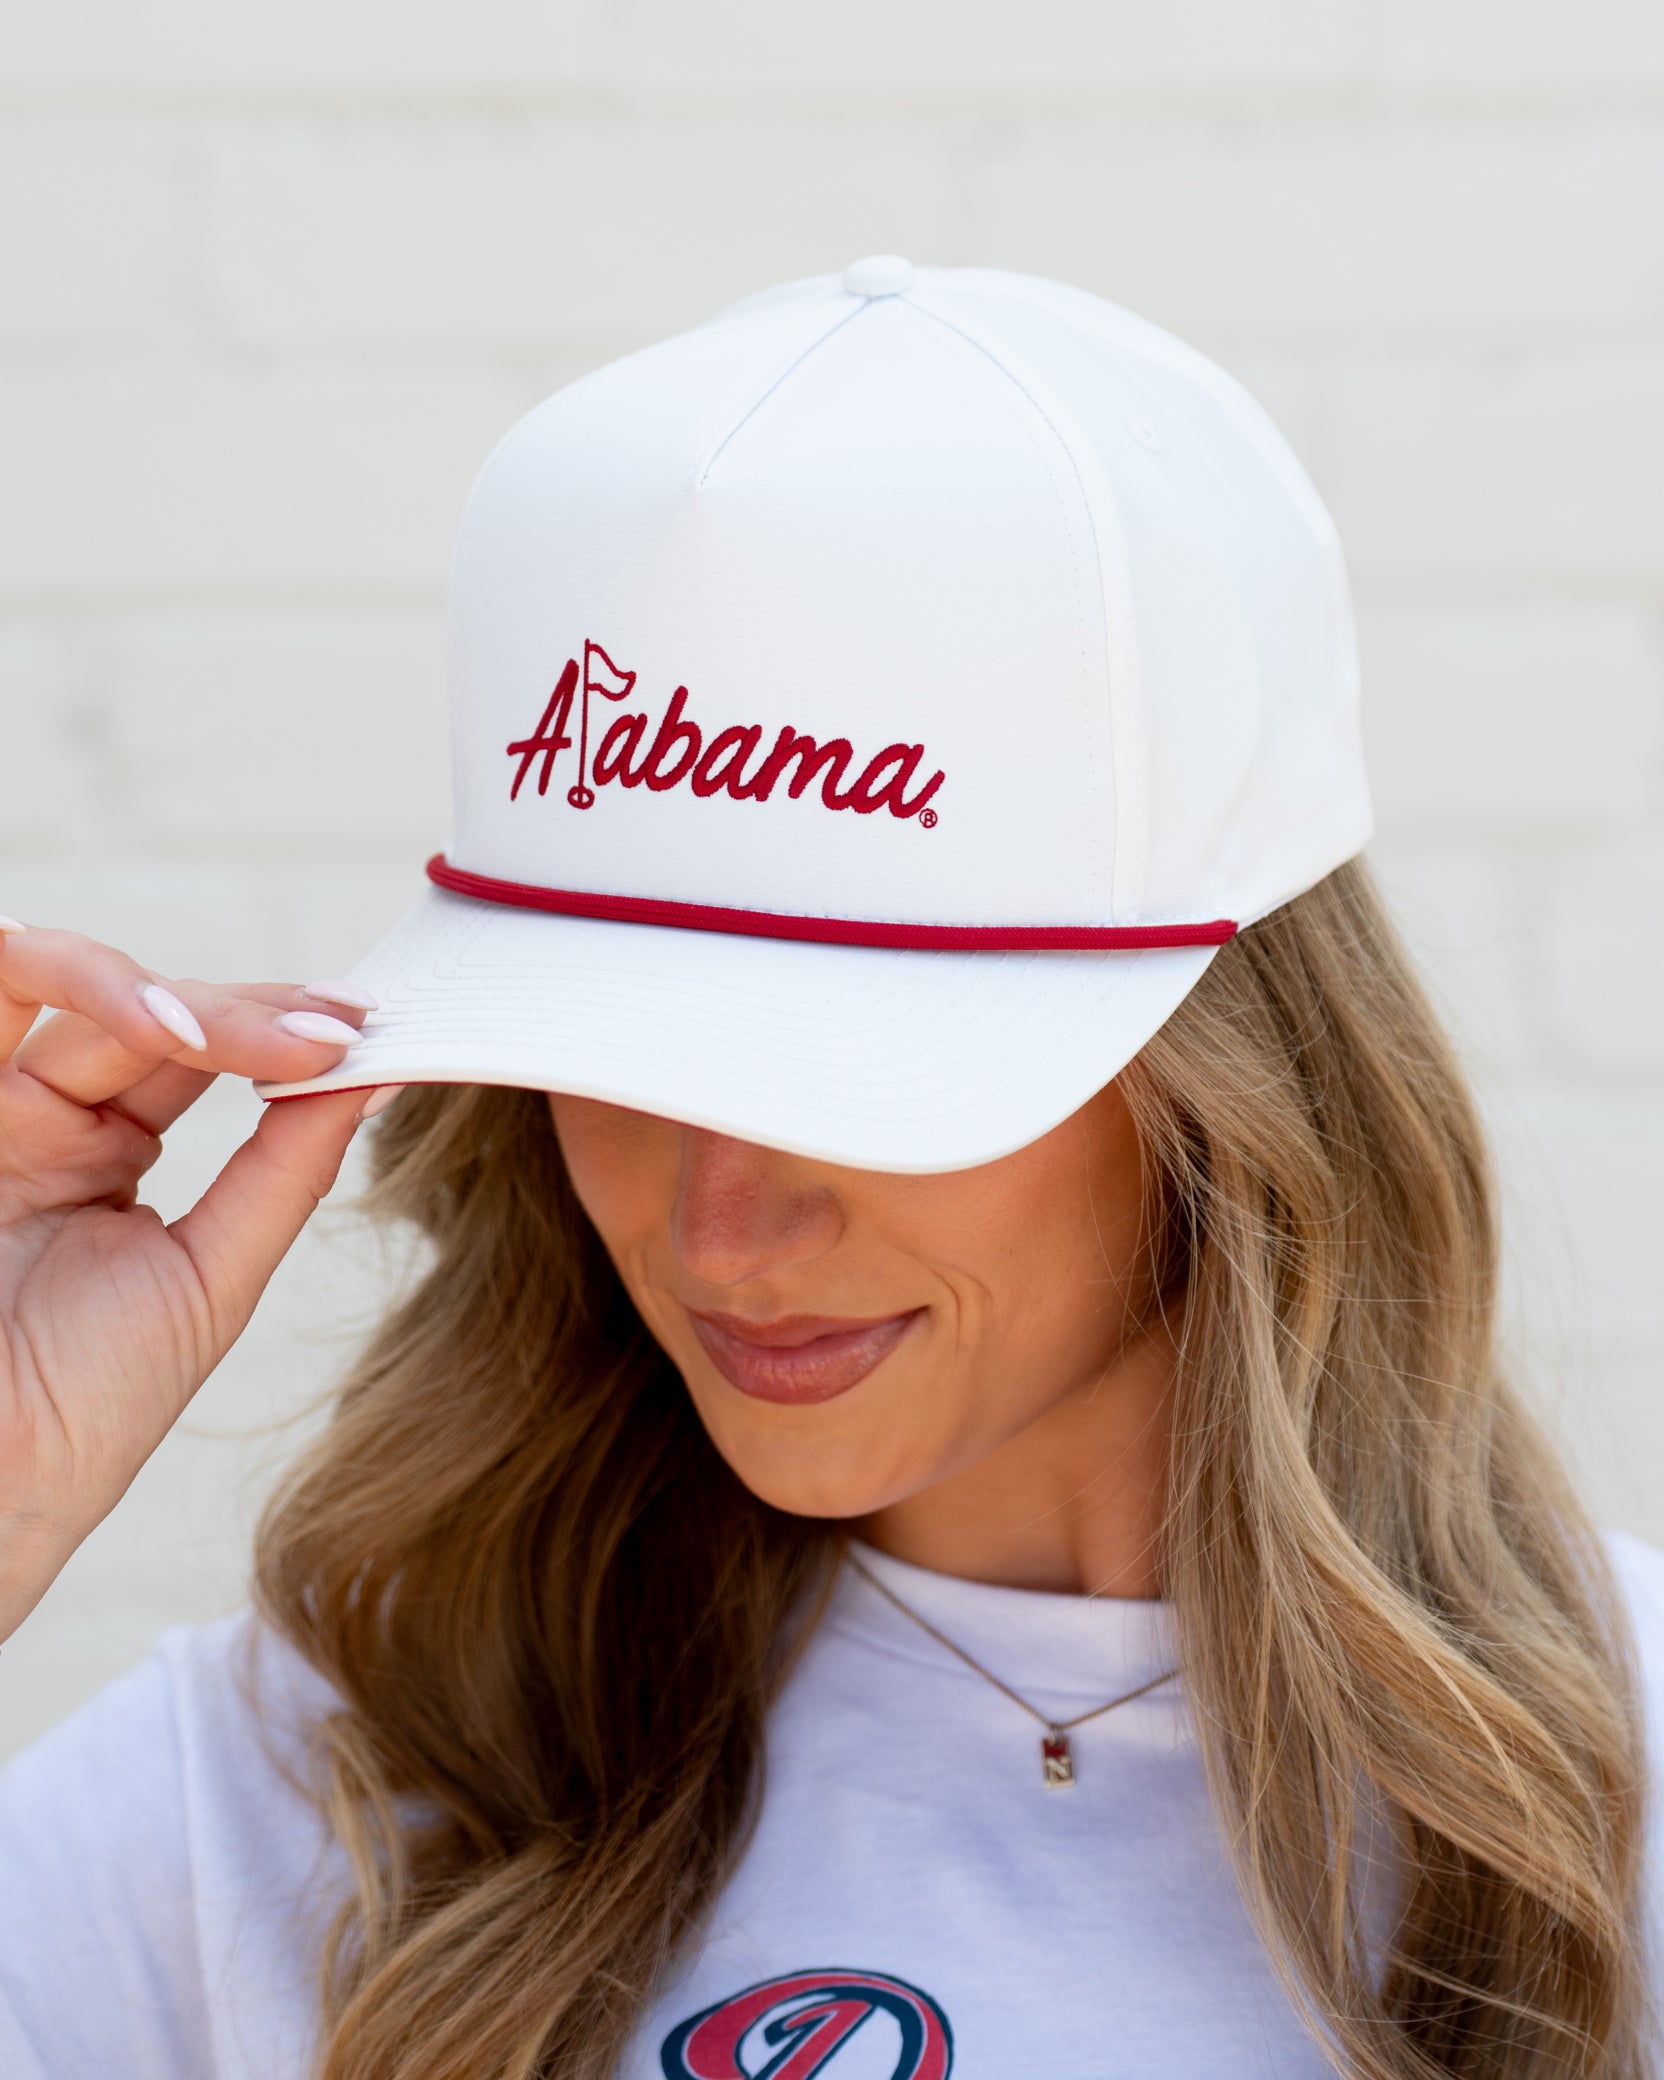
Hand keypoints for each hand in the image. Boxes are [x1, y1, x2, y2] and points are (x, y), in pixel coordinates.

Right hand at [0, 923, 384, 1641]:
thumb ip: (283, 1169)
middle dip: (252, 1010)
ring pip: (80, 985)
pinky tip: (163, 1023)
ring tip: (251, 1035)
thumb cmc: (85, 1406)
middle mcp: (45, 1118)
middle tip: (335, 1028)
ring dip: (173, 994)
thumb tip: (370, 1077)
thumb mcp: (212, 1273)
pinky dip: (86, 984)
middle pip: (155, 1010)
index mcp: (105, 1153)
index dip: (280, 1026)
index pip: (200, 1052)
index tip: (367, 1028)